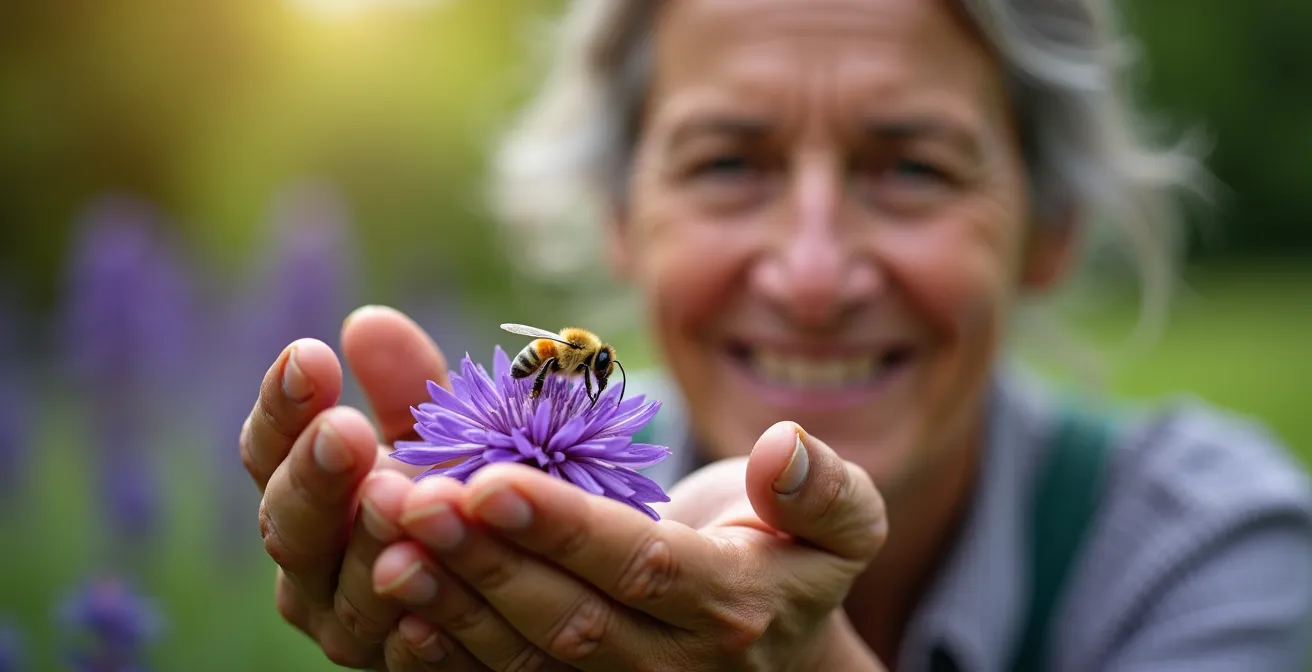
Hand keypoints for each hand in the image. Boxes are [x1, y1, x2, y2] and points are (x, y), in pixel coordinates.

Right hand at [239, 305, 455, 668]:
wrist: (524, 577)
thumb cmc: (464, 488)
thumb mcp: (444, 433)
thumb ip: (410, 386)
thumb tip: (368, 321)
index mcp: (306, 492)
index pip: (270, 449)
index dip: (283, 406)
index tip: (310, 355)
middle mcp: (311, 565)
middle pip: (290, 525)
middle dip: (317, 476)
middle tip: (346, 431)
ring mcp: (350, 627)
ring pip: (347, 593)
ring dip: (370, 549)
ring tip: (398, 499)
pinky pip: (407, 660)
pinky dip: (416, 637)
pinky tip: (430, 611)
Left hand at [371, 421, 889, 670]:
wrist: (773, 643)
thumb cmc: (794, 556)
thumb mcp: (842, 521)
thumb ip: (822, 489)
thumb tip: (783, 448)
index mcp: (731, 607)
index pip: (639, 566)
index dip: (564, 527)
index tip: (491, 478)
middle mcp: (670, 663)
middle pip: (567, 615)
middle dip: (483, 558)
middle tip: (405, 498)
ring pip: (525, 652)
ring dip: (448, 598)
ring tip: (383, 540)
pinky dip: (447, 647)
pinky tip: (393, 601)